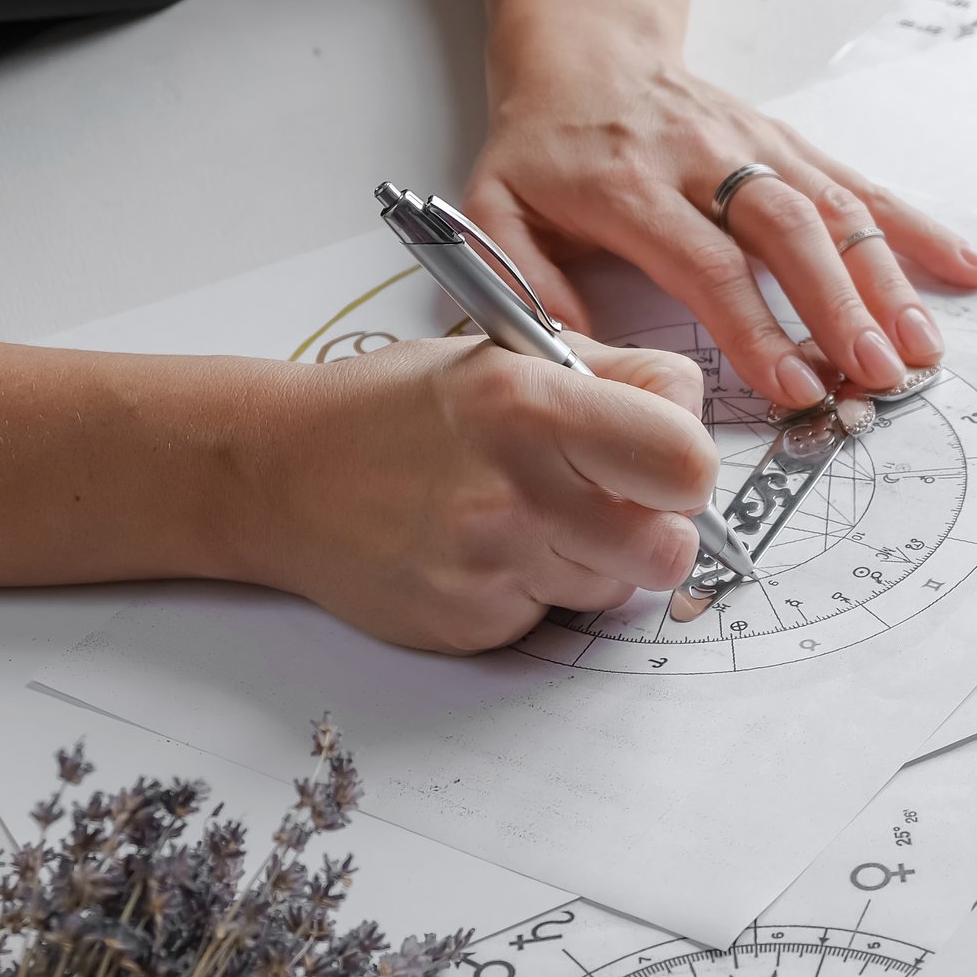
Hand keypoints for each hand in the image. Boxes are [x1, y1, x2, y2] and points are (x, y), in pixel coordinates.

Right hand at [243, 334, 716, 652]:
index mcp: (533, 404)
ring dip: (596, 560)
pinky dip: (539, 590)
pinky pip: (556, 618)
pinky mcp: (470, 622)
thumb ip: (617, 377)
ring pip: (619, 588)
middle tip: (612, 501)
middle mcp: (514, 488)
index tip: (659, 457)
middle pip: (670, 548)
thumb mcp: (509, 354)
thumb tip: (696, 417)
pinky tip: (488, 551)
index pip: (687, 461)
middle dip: (656, 528)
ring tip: (531, 516)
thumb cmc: (404, 409)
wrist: (280, 472)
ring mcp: (490, 564)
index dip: (687, 465)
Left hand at [463, 48, 976, 409]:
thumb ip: (527, 287)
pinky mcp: (793, 147)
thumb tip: (577, 364)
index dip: (756, 328)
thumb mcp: (498, 210)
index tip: (794, 387)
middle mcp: (704, 157)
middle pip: (787, 232)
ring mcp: (758, 148)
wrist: (586, 57)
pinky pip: (863, 187)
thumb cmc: (547, 148)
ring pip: (835, 209)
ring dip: (888, 281)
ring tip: (923, 348)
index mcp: (628, 182)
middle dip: (841, 307)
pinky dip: (920, 231)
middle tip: (878, 373)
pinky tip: (966, 269)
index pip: (706, 262)